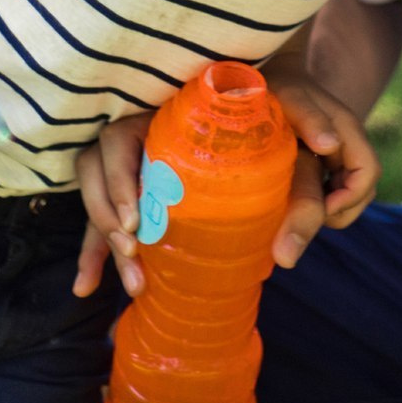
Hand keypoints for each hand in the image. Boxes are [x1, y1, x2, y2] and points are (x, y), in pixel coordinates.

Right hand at [71, 67, 379, 297]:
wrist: (275, 125)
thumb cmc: (275, 124)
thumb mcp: (288, 130)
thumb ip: (301, 151)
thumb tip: (315, 184)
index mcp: (163, 114)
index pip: (118, 137)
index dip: (119, 177)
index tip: (136, 218)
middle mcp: (139, 137)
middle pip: (95, 170)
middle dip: (107, 215)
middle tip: (134, 248)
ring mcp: (132, 168)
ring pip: (96, 199)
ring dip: (103, 242)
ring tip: (134, 282)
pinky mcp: (134, 197)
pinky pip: (101, 222)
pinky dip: (94, 256)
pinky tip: (86, 288)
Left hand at [260, 58, 379, 264]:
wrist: (265, 68)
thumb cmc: (277, 81)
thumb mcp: (290, 96)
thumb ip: (310, 118)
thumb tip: (331, 146)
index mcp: (345, 130)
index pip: (367, 172)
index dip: (350, 197)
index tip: (321, 209)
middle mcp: (343, 145)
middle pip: (359, 191)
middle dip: (333, 215)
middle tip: (296, 233)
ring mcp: (330, 155)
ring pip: (343, 195)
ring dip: (324, 211)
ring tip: (291, 220)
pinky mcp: (314, 162)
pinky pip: (325, 191)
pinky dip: (312, 204)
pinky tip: (285, 208)